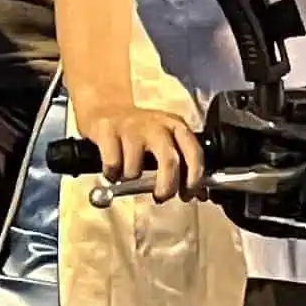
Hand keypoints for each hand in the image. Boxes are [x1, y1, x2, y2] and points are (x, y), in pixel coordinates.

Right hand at [88, 101, 205, 200]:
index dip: (194, 178)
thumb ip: (183, 165)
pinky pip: (112, 165)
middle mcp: (156, 125)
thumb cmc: (140, 132)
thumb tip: (199, 195)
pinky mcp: (107, 130)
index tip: (187, 195)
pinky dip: (112, 175)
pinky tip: (113, 171)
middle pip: (169, 161)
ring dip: (131, 180)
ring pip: (135, 169)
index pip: (194, 153)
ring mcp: (131, 127)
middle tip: (161, 197)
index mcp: (176, 126)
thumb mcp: (166, 141)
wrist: (106, 108)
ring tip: (129, 175)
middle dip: (166, 186)